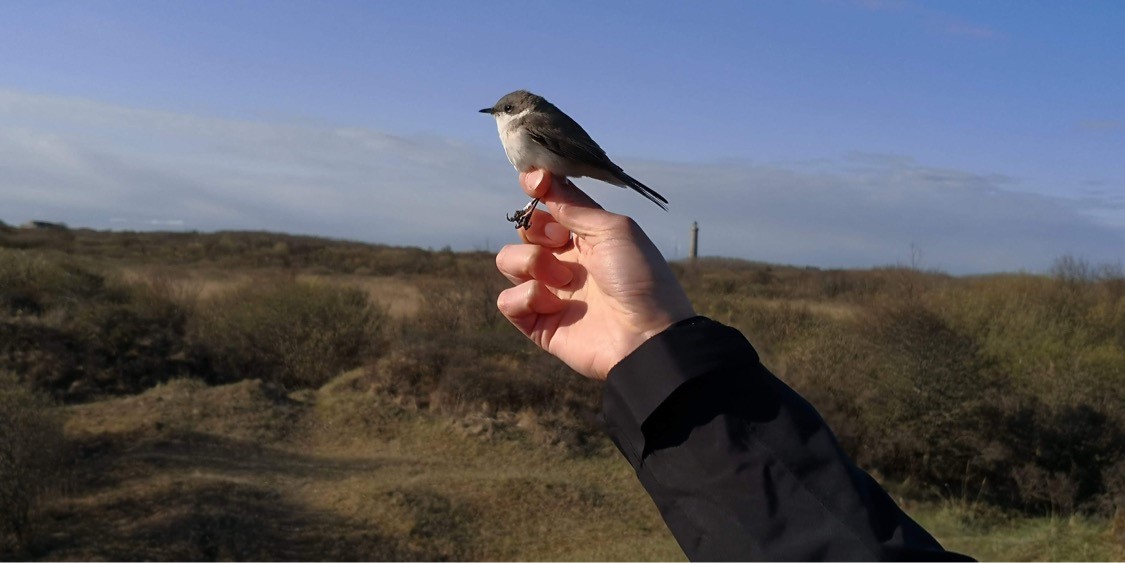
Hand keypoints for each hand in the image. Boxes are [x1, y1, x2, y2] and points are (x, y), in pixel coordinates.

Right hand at [495, 170, 695, 379]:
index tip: (533, 183)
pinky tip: (550, 303)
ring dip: (530, 262)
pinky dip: (523, 297)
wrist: (647, 337)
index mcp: (586, 237)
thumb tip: (541, 179)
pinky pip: (507, 301)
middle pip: (525, 232)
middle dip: (533, 229)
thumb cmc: (640, 279)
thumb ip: (574, 205)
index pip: (549, 207)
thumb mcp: (614, 230)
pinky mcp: (539, 324)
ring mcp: (551, 293)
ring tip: (562, 279)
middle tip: (557, 240)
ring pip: (508, 261)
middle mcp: (565, 262)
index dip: (537, 191)